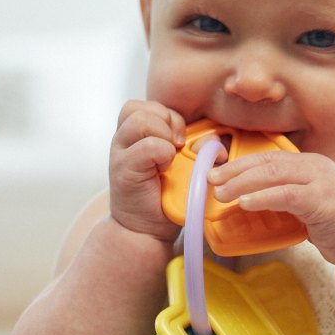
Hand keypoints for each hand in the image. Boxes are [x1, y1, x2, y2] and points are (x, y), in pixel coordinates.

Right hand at [109, 100, 185, 242]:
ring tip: (168, 158)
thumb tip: (214, 140)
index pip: (146, 105)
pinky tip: (164, 169)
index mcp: (134, 135)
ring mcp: (119, 153)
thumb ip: (194, 147)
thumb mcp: (183, 165)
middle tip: (176, 147)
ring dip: (163, 136)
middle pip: (140, 108)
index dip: (169, 116)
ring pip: (141, 120)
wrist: (145, 230)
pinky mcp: (123, 168)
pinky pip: (149, 146)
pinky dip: (163, 154)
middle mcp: (122, 140)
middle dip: (167, 123)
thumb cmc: (165, 198)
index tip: (180, 140)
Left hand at [209, 149, 334, 267]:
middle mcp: (314, 166)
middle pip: (266, 161)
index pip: (267, 156)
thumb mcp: (307, 204)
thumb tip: (249, 201)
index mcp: (308, 164)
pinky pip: (286, 194)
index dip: (238, 161)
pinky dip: (262, 197)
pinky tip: (245, 203)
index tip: (215, 169)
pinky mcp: (322, 200)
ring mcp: (320, 181)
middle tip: (209, 178)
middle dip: (233, 169)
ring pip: (272, 174)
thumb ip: (284, 197)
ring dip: (242, 183)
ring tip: (219, 192)